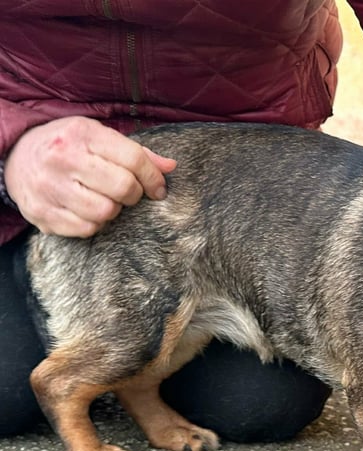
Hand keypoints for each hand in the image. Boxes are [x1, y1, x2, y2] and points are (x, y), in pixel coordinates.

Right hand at [5, 116, 175, 236]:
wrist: (16, 157)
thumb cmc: (68, 146)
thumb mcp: (99, 137)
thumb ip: (137, 153)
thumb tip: (171, 166)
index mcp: (83, 135)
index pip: (134, 160)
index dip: (153, 178)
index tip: (158, 189)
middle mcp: (64, 158)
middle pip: (122, 188)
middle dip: (133, 194)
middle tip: (126, 192)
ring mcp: (50, 187)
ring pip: (105, 212)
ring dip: (113, 210)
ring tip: (104, 199)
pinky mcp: (42, 212)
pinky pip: (86, 229)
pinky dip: (94, 224)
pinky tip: (87, 210)